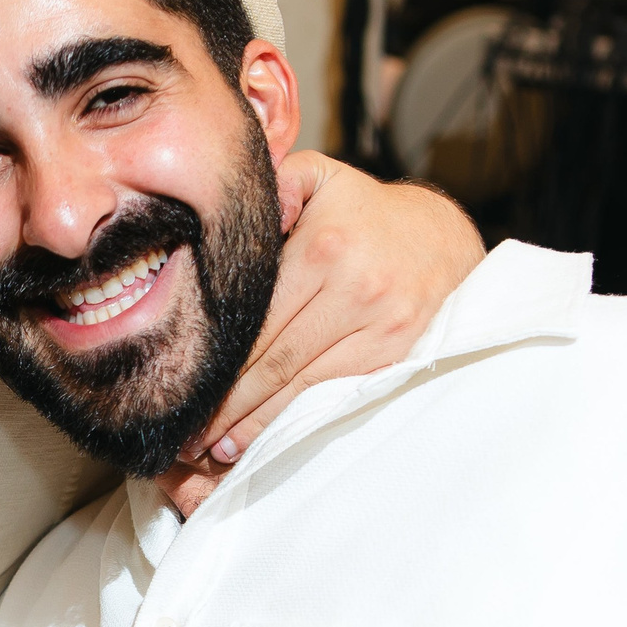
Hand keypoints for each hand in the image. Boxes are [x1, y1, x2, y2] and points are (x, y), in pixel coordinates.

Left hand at [183, 156, 485, 468]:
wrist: (445, 239)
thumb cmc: (366, 213)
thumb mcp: (321, 178)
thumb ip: (275, 183)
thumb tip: (234, 208)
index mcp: (322, 249)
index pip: (256, 319)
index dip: (216, 360)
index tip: (181, 388)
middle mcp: (352, 291)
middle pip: (273, 360)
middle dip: (226, 402)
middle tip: (186, 434)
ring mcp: (379, 328)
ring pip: (301, 386)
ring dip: (255, 423)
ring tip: (215, 448)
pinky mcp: (395, 356)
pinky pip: (334, 395)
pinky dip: (296, 421)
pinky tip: (263, 440)